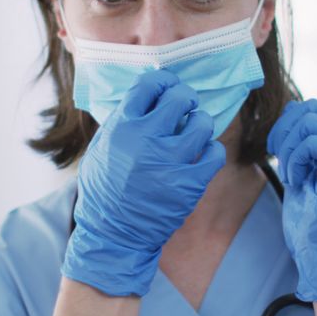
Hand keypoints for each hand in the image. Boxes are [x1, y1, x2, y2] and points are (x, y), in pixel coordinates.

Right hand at [61, 69, 226, 296]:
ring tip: (193, 132)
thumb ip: (123, 120)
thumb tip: (146, 94)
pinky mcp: (189, 184)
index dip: (162, 81)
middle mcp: (146, 140)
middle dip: (185, 98)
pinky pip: (214, 153)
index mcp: (122, 127)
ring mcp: (170, 162)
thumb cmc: (104, 190)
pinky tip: (200, 156)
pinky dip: (210, 152)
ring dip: (199, 123)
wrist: (113, 234)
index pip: (149, 84)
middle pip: (180, 97)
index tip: (167, 86)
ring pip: (202, 122)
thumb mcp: (101, 147)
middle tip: (184, 106)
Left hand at [267, 99, 316, 302]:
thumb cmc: (313, 220)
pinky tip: (298, 182)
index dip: (286, 124)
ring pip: (309, 121)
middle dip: (283, 132)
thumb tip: (291, 107)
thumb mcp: (303, 170)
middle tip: (279, 161)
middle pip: (309, 108)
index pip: (312, 108)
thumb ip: (301, 140)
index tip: (275, 151)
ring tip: (292, 177)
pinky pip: (312, 141)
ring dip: (288, 149)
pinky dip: (295, 160)